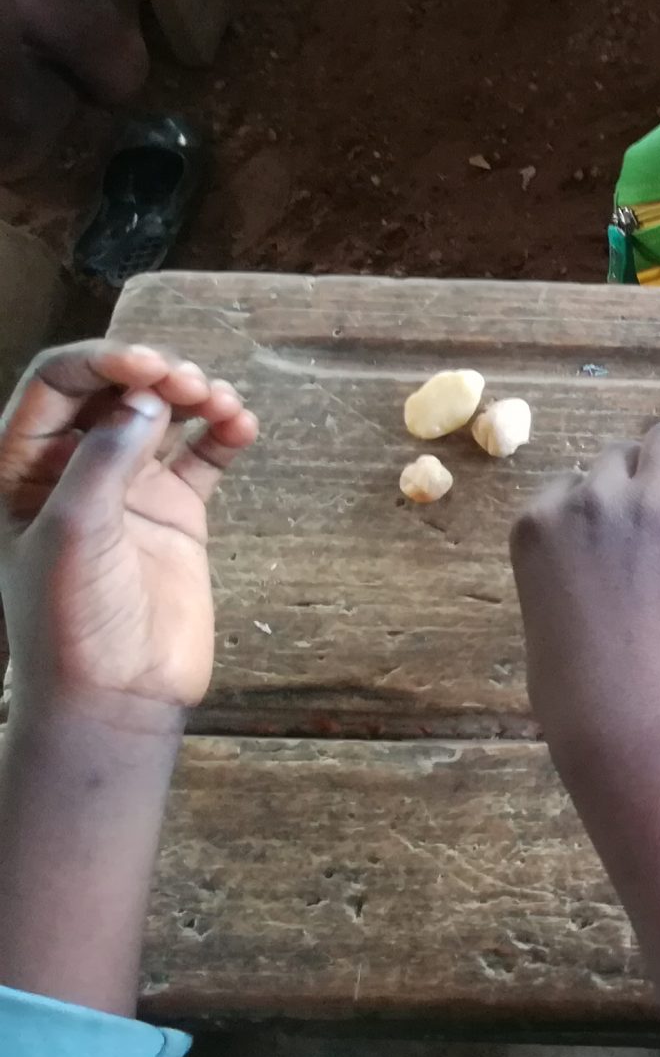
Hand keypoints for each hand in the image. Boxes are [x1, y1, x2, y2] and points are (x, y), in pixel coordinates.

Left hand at [0, 342, 256, 729]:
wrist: (116, 694)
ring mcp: (127, 490)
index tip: (150, 367)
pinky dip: (224, 435)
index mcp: (20, 467)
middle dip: (155, 375)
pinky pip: (203, 457)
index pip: (56, 385)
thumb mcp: (72, 531)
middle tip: (191, 386)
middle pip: (114, 390)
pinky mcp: (177, 515)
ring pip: (162, 416)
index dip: (102, 362)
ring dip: (195, 398)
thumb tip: (144, 398)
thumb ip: (103, 459)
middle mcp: (72, 469)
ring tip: (223, 405)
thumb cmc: (70, 619)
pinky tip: (241, 427)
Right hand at [510, 423, 659, 766]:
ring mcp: (645, 505)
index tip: (621, 536)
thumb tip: (600, 567)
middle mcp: (586, 500)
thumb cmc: (581, 693)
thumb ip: (566, 571)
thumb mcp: (547, 616)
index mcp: (536, 525)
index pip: (572, 482)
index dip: (603, 505)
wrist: (628, 716)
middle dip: (643, 477)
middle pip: (620, 454)